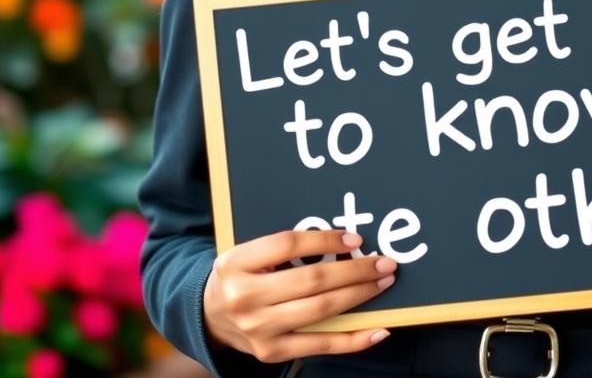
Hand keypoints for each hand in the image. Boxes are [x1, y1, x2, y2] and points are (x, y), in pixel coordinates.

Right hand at [203, 229, 396, 363]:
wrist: (207, 316)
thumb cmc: (240, 275)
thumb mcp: (248, 252)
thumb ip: (285, 246)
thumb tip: (343, 241)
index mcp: (237, 262)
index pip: (288, 244)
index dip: (325, 239)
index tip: (355, 238)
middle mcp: (245, 297)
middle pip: (312, 280)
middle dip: (355, 270)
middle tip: (384, 262)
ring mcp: (258, 329)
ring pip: (320, 310)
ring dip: (359, 296)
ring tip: (382, 283)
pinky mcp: (271, 353)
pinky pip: (320, 346)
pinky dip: (353, 339)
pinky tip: (377, 329)